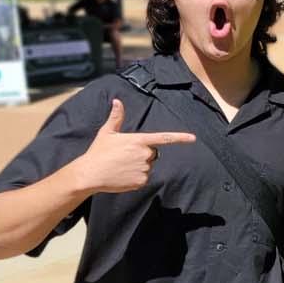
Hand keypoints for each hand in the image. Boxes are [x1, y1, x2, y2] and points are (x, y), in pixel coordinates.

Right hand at [74, 98, 195, 194]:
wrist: (90, 174)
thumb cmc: (98, 152)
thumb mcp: (107, 133)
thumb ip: (116, 117)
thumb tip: (117, 101)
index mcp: (139, 140)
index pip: (164, 138)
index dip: (180, 138)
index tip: (193, 138)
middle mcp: (145, 154)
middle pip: (152, 153)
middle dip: (143, 154)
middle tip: (125, 156)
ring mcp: (144, 168)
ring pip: (148, 166)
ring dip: (139, 166)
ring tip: (121, 166)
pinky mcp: (141, 181)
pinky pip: (143, 178)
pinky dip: (135, 177)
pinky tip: (123, 175)